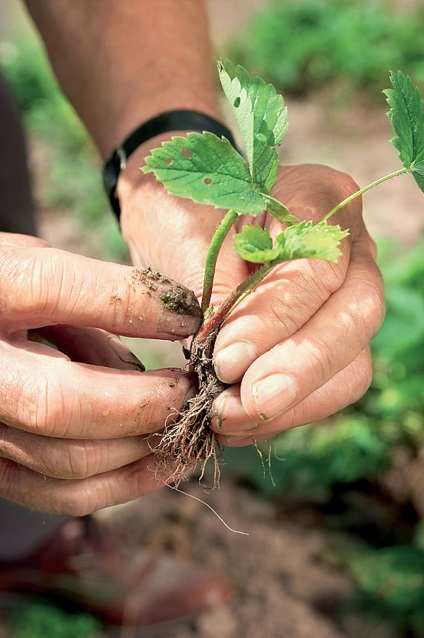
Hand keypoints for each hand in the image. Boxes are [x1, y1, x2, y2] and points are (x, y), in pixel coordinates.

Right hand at [0, 233, 199, 513]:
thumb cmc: (7, 292)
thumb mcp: (39, 269)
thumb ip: (95, 299)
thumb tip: (173, 330)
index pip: (53, 291)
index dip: (132, 305)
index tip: (189, 316)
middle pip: (60, 402)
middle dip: (144, 402)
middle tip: (191, 389)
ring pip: (68, 460)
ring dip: (143, 448)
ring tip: (190, 428)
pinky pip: (60, 494)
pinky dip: (122, 483)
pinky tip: (163, 462)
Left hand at [120, 161, 383, 446]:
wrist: (180, 219)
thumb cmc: (179, 214)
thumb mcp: (186, 238)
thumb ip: (217, 293)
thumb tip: (236, 364)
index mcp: (315, 198)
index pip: (318, 267)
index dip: (276, 321)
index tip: (226, 360)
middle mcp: (348, 247)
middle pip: (355, 317)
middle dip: (298, 372)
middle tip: (241, 405)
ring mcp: (347, 294)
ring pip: (351, 362)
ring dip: (291, 403)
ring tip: (229, 418)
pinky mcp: (329, 335)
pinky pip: (329, 385)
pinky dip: (285, 412)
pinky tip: (238, 421)